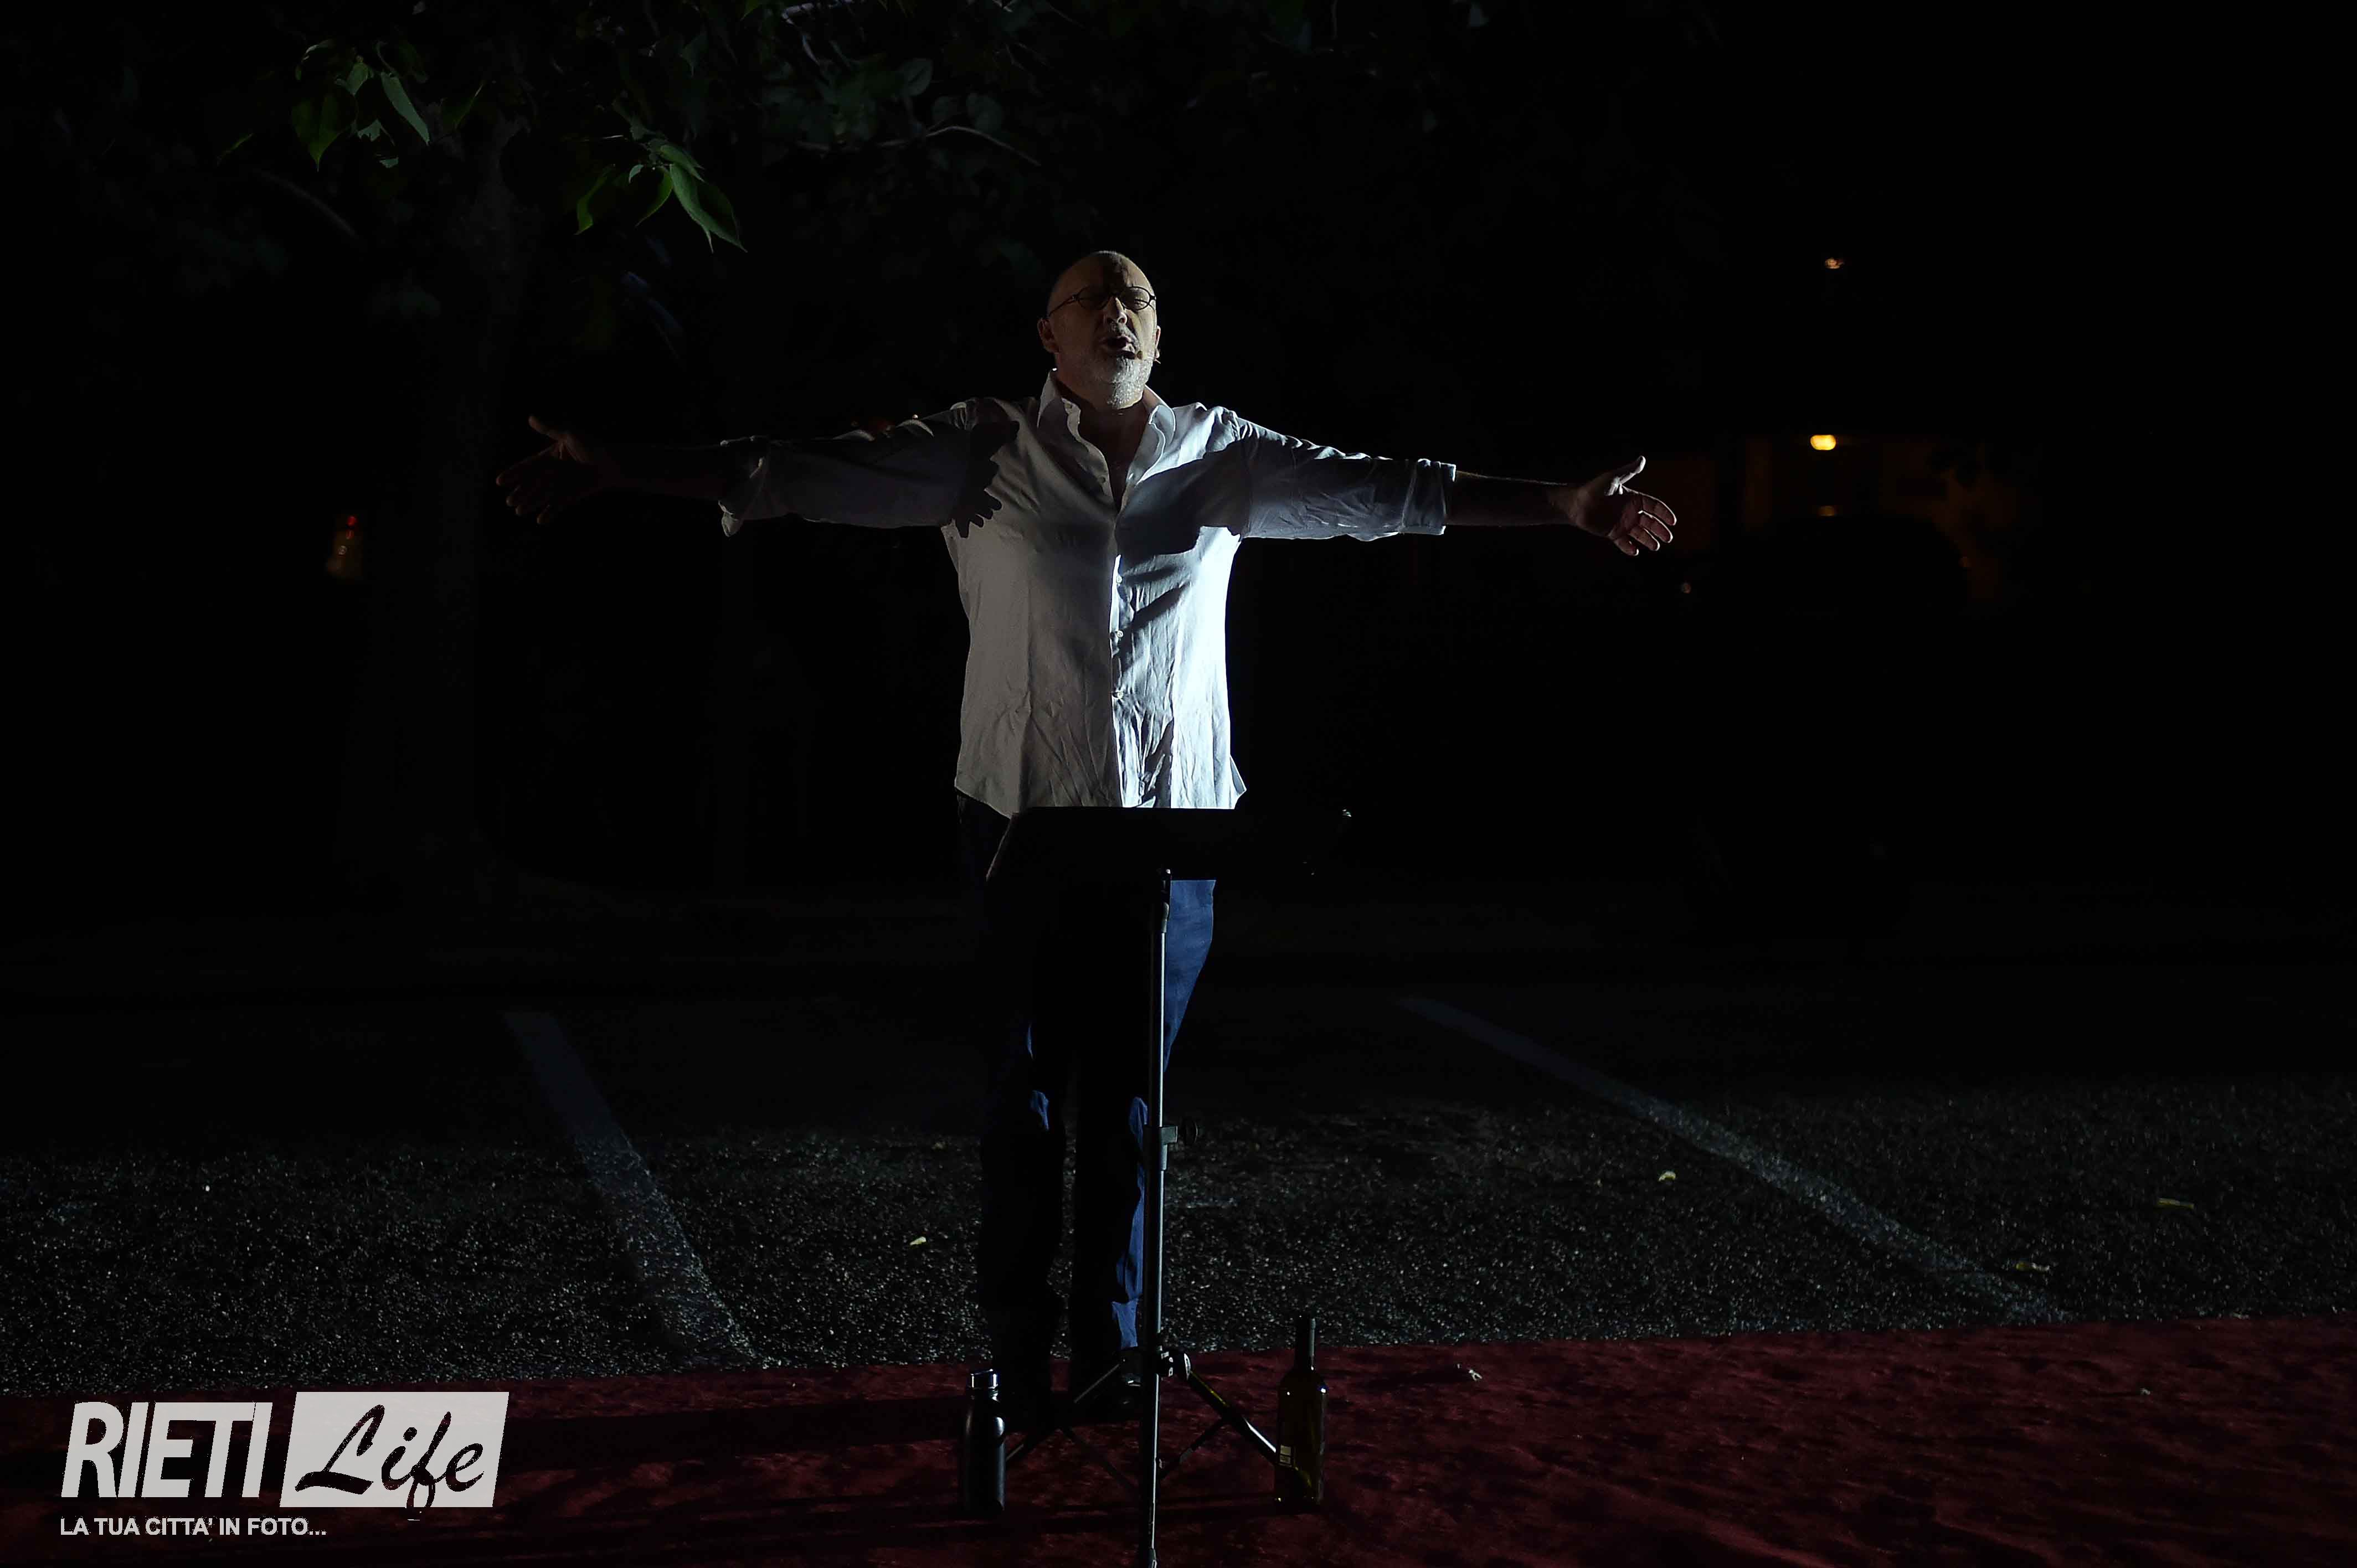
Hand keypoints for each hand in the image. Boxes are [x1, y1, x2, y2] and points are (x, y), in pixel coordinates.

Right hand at [492, 415, 629, 525]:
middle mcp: (554, 471)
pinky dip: (550, 512)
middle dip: (521, 492)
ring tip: (518, 511)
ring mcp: (563, 484)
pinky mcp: (572, 496)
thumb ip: (550, 429)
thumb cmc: (593, 446)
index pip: (529, 466)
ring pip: (543, 495)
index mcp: (551, 456)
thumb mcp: (571, 435)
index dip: (514, 474)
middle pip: (533, 483)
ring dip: (531, 503)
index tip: (500, 481)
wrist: (614, 464)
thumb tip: (531, 418)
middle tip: (508, 501)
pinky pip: (558, 505)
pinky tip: (540, 519)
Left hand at [1557, 455, 1676, 555]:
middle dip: (1659, 530)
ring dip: (1648, 540)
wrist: (1576, 504)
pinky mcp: (1612, 533)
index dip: (1664, 513)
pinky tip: (1636, 552)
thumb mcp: (1613, 478)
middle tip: (1668, 538)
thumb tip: (1642, 459)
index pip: (1654, 506)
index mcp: (1633, 498)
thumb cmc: (1593, 489)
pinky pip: (1624, 542)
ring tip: (1655, 547)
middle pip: (1650, 522)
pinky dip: (1629, 548)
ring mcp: (1622, 523)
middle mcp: (1630, 511)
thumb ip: (1629, 471)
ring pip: (1639, 534)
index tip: (1672, 522)